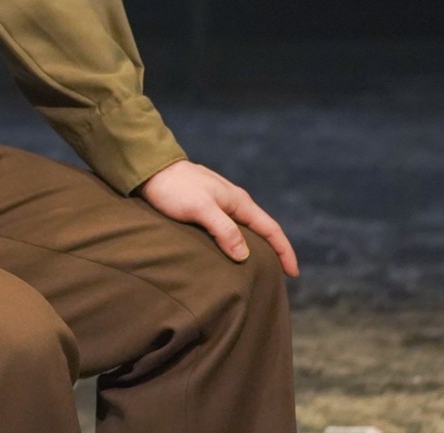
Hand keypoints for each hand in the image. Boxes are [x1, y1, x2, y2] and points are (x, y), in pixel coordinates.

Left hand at [138, 160, 299, 277]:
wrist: (151, 168)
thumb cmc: (174, 189)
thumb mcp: (200, 209)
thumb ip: (223, 230)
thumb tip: (245, 256)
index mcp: (239, 201)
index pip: (271, 229)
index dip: (285, 251)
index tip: (293, 273)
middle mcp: (234, 201)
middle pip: (261, 229)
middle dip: (273, 250)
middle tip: (279, 275)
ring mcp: (220, 201)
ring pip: (245, 227)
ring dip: (254, 245)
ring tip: (257, 267)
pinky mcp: (206, 204)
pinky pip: (229, 226)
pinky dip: (237, 240)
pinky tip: (230, 250)